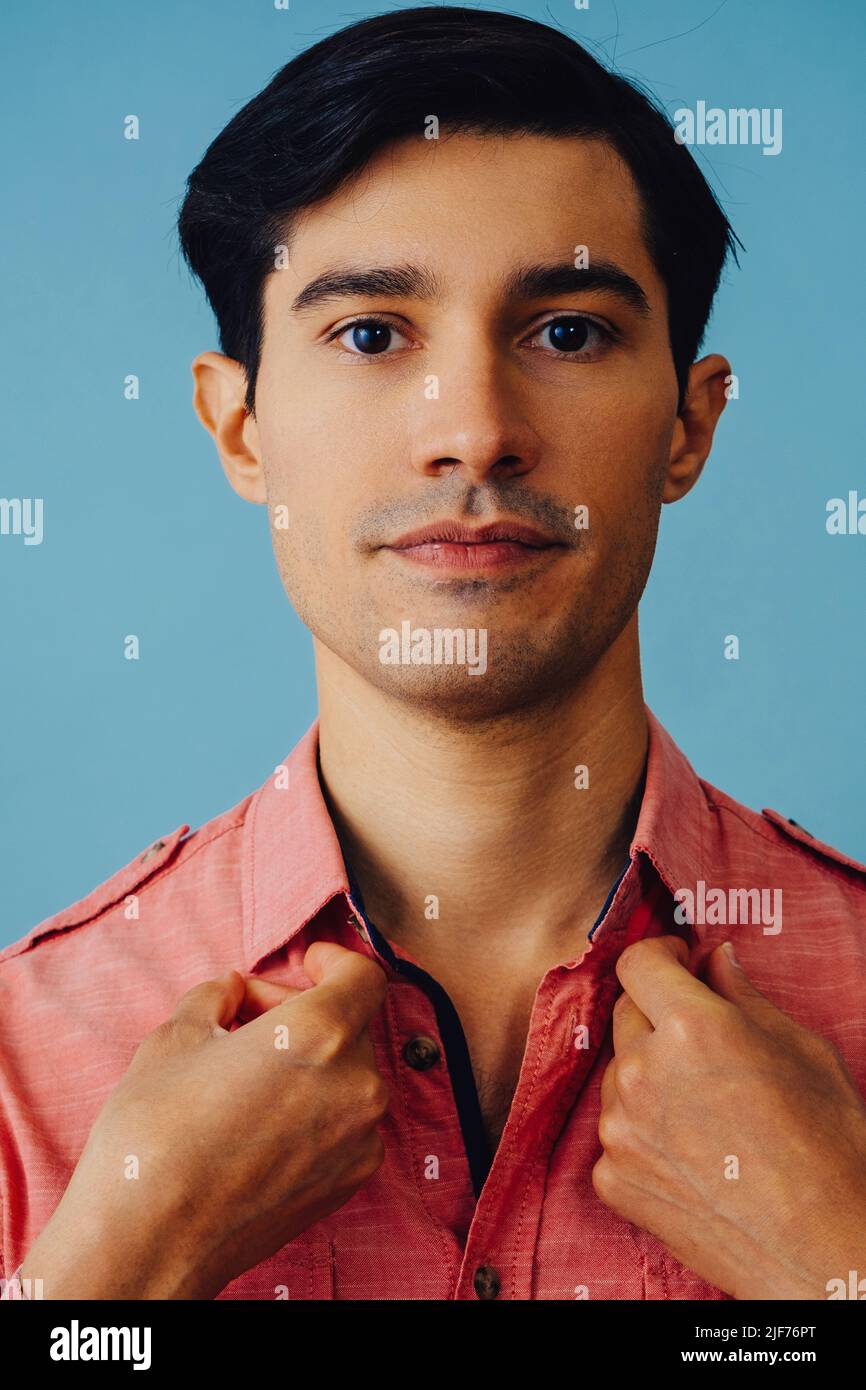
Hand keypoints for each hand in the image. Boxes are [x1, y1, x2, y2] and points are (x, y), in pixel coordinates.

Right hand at [21, 942, 389, 1298]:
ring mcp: (360, 1137)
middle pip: (350, 1022)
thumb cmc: (155, 1135)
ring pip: (348, 1072)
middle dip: (302, 1010)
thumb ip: (216, 996)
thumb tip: (232, 990)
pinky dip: (316, 1105)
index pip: (363, 975)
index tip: (308, 961)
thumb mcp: (175, 1037)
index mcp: (320, 1033)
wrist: (148, 1242)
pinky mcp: (351, 1179)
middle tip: (245, 1018)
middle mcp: (356, 1083)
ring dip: (310, 1059)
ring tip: (248, 1072)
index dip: (334, 960)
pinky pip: (346, 1120)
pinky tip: (262, 1118)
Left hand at [592, 935, 865, 1299]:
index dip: (660, 956)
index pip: (639, 962)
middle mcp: (642, 1070)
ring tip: (706, 1113)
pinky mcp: (612, 1177)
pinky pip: (618, 1135)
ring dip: (649, 1078)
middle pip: (626, 1015)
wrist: (822, 1250)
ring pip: (620, 1076)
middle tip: (703, 1046)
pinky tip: (693, 1157)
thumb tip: (716, 960)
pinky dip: (645, 1137)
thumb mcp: (803, 1050)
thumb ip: (745, 996)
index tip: (677, 964)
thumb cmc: (830, 1147)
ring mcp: (620, 1127)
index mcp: (692, 1026)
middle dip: (658, 1017)